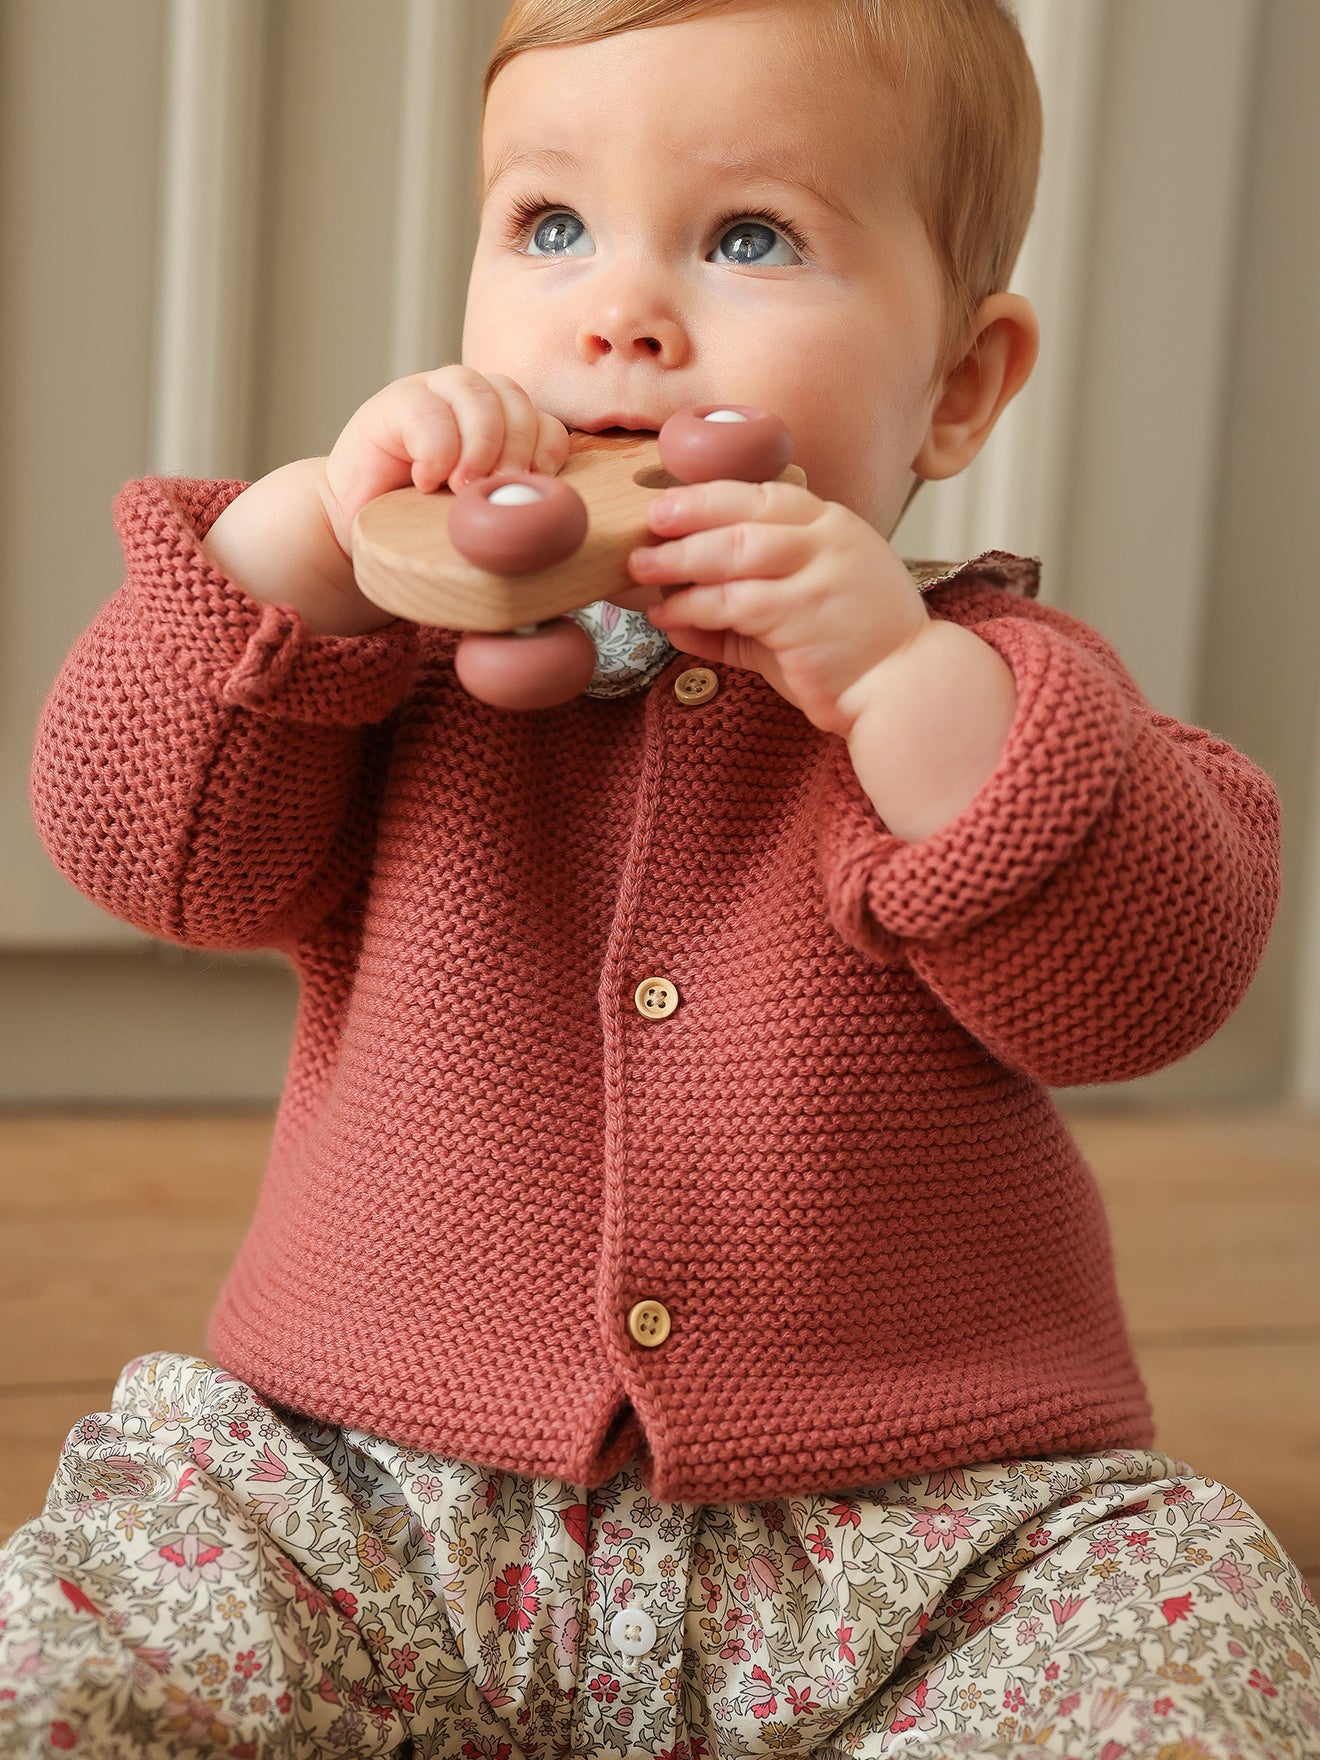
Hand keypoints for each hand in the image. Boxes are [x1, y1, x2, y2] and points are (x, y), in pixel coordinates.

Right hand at [320, 366, 569, 554]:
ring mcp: (428, 394)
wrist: (354, 528)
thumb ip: (508, 502)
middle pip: (511, 396)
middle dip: (515, 445)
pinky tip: (427, 480)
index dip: (546, 449)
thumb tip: (547, 511)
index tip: (535, 487)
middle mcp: (465, 401)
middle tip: (498, 490)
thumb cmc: (420, 526)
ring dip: (479, 441)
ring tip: (464, 487)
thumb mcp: (475, 515)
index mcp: (498, 425)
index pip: (541, 419)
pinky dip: (436, 447)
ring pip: (473, 387)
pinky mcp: (390, 405)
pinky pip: (425, 409)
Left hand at [628, 479, 928, 737]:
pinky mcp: (804, 614)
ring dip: (680, 561)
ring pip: (733, 553)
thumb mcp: (799, 612)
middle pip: (742, 516)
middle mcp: (828, 540)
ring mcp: (819, 574)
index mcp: (833, 525)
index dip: (709, 495)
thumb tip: (674, 613)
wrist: (905, 688)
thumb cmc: (852, 651)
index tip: (666, 503)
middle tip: (644, 532)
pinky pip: (734, 602)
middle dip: (685, 521)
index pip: (764, 493)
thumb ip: (742, 609)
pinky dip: (694, 607)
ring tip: (643, 571)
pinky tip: (669, 615)